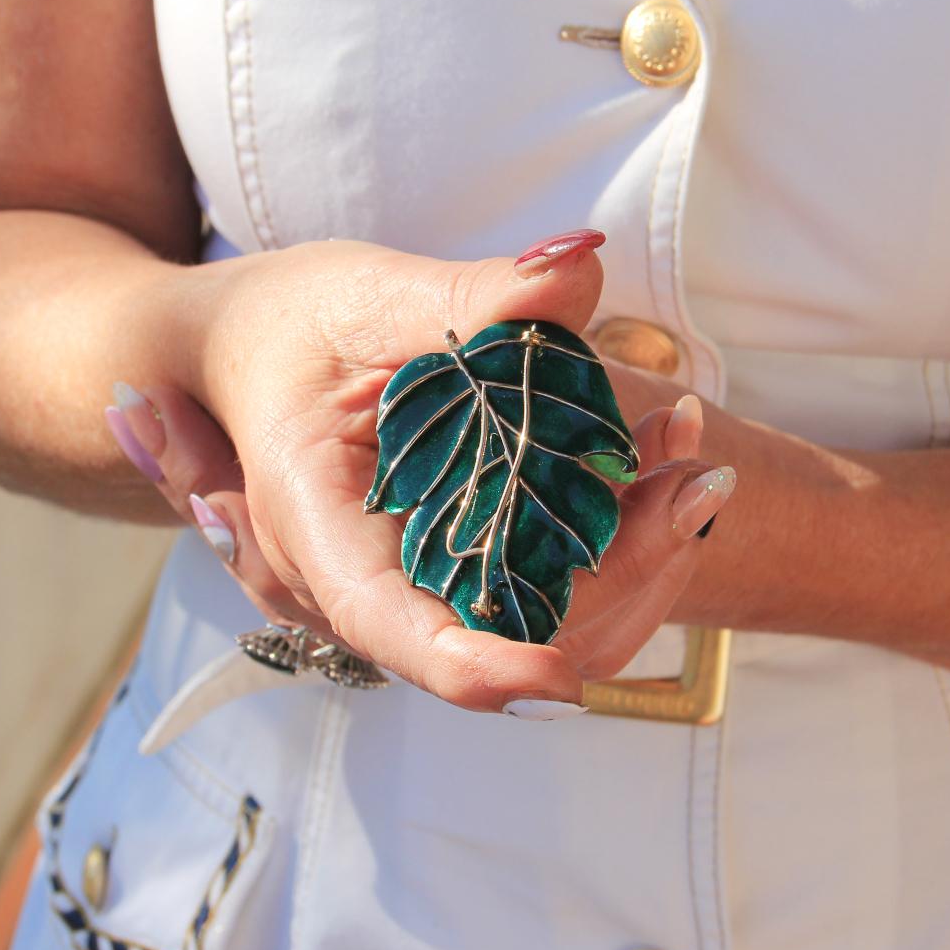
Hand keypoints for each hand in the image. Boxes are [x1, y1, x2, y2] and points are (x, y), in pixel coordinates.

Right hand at [104, 233, 735, 714]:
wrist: (254, 354)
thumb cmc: (289, 325)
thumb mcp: (369, 295)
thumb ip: (474, 293)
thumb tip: (580, 263)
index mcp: (317, 527)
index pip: (388, 622)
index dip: (472, 665)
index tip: (555, 686)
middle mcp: (374, 583)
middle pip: (506, 631)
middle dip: (623, 570)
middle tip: (695, 474)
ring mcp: (429, 586)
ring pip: (555, 626)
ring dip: (643, 551)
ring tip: (691, 449)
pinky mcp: (475, 569)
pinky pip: (563, 589)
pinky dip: (626, 534)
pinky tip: (663, 455)